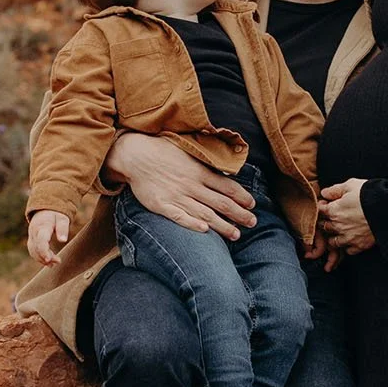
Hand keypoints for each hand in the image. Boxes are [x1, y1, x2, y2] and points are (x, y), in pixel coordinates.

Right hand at [27, 210, 69, 265]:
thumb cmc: (55, 215)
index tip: (49, 259)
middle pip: (36, 248)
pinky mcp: (32, 240)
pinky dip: (39, 258)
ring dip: (42, 259)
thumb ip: (63, 228)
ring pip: (33, 251)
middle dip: (45, 257)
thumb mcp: (62, 219)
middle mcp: (34, 232)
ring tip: (53, 264)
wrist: (45, 209)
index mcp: (42, 226)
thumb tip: (63, 240)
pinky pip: (33, 251)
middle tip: (58, 261)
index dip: (43, 251)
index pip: (40, 240)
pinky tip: (48, 262)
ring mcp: (31, 237)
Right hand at [101, 130, 256, 237]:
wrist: (134, 154)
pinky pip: (179, 216)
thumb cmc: (162, 151)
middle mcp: (191, 185)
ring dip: (222, 225)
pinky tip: (204, 231)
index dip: (242, 197)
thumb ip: (205, 162)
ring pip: (204, 213)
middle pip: (220, 202)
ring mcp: (176, 196)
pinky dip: (192, 224)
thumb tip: (225, 167)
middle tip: (252, 223)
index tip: (252, 205)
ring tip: (236, 235)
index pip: (227, 186)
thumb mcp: (188, 151)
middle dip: (239, 214)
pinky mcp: (161, 205)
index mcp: (199, 171)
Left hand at [319, 178, 373, 254]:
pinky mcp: (359, 245)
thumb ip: (335, 189)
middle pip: (324, 227)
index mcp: (334, 210)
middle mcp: (338, 226)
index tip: (328, 205)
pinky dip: (348, 247)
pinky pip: (348, 251)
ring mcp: (348, 237)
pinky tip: (352, 240)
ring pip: (333, 242)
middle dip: (327, 222)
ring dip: (335, 237)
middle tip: (334, 217)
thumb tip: (324, 193)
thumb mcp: (351, 185)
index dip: (323, 207)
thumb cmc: (370, 195)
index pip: (320, 211)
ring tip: (341, 231)